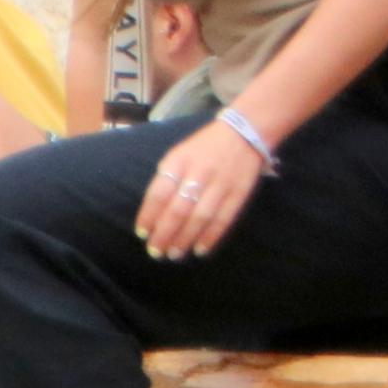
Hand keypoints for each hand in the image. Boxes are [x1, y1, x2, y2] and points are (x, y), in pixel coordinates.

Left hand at [134, 119, 264, 259]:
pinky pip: (223, 218)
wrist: (245, 133)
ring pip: (200, 217)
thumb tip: (152, 213)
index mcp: (178, 162)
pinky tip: (200, 249)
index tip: (142, 234)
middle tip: (156, 251)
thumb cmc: (203, 148)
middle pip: (178, 209)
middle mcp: (199, 173)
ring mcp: (221, 183)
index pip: (159, 193)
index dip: (149, 216)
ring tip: (174, 254)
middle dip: (165, 233)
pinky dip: (211, 236)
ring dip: (185, 239)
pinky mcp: (239, 192)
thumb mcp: (177, 155)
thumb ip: (165, 180)